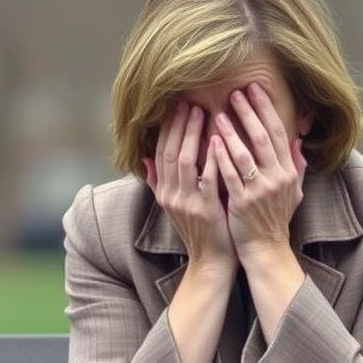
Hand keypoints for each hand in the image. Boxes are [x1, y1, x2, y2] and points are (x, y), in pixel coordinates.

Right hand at [143, 98, 237, 275]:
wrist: (211, 261)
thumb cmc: (199, 230)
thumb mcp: (174, 205)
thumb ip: (160, 181)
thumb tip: (145, 158)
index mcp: (164, 192)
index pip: (161, 152)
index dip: (167, 128)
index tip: (175, 106)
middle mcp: (171, 195)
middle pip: (171, 152)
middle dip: (179, 125)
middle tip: (188, 101)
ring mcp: (187, 203)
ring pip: (186, 162)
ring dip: (192, 135)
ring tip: (202, 112)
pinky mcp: (205, 210)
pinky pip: (207, 179)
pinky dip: (211, 158)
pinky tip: (218, 140)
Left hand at [212, 82, 308, 262]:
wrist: (266, 249)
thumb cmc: (276, 219)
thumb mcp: (294, 192)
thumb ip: (296, 166)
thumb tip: (298, 141)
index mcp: (288, 172)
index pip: (278, 133)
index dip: (267, 109)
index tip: (255, 89)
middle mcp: (277, 178)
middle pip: (264, 138)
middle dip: (249, 112)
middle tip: (236, 92)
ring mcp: (260, 191)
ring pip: (246, 154)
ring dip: (232, 131)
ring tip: (219, 112)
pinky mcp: (242, 203)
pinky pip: (230, 175)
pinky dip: (221, 157)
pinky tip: (212, 141)